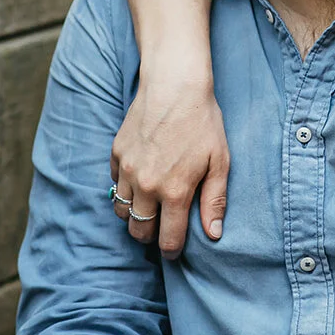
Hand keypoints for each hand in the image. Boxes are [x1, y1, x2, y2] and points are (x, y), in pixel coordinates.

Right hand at [111, 71, 229, 256]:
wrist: (174, 83)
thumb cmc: (202, 121)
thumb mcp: (219, 161)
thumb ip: (214, 200)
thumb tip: (213, 234)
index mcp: (174, 192)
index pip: (167, 239)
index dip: (172, 250)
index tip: (175, 250)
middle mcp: (146, 186)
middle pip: (139, 231)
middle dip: (151, 235)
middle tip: (163, 227)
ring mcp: (127, 170)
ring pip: (122, 211)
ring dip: (135, 215)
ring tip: (150, 208)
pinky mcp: (116, 154)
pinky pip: (115, 185)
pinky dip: (126, 189)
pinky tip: (141, 179)